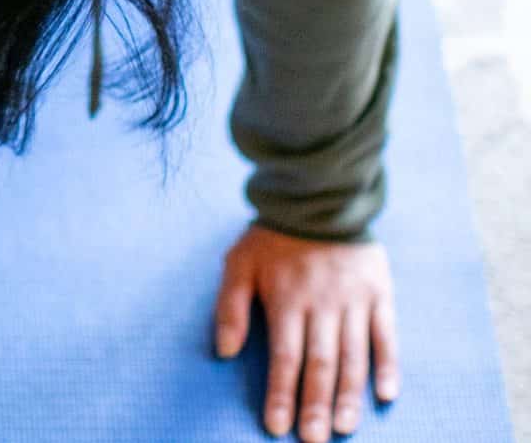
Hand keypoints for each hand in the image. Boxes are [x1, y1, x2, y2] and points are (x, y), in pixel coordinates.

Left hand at [213, 222, 399, 440]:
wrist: (317, 195)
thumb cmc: (273, 236)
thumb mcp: (240, 262)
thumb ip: (229, 306)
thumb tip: (224, 352)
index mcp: (287, 298)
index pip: (284, 356)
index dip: (281, 393)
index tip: (276, 427)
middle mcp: (322, 303)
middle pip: (320, 363)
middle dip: (315, 405)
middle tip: (313, 440)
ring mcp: (354, 299)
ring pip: (353, 355)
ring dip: (349, 395)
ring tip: (343, 428)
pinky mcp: (379, 291)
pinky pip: (387, 334)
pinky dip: (388, 365)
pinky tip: (386, 394)